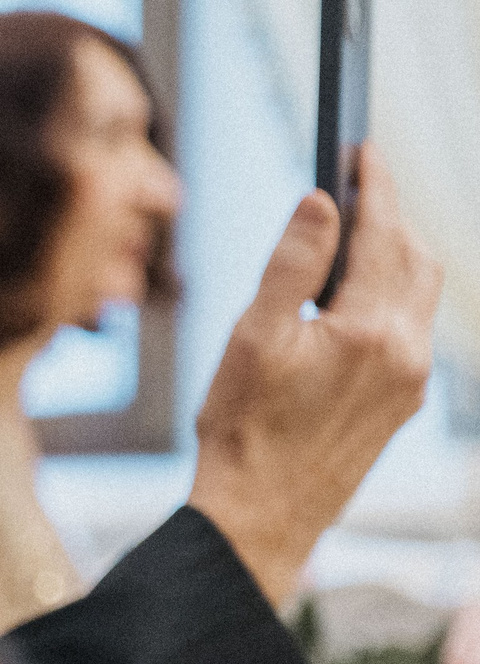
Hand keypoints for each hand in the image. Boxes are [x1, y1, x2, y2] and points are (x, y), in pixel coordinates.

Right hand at [190, 145, 439, 606]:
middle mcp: (406, 352)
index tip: (363, 149)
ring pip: (420, 294)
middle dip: (391, 216)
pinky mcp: (403, 403)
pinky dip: (393, 295)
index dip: (374, 185)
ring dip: (397, 255)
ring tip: (357, 234)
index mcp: (370, 330)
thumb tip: (323, 202)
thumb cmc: (244, 429)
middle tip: (357, 183)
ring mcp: (411, 381)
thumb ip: (293, 264)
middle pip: (417, 258)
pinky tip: (356, 298)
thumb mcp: (253, 337)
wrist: (261, 514)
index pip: (384, 233)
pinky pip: (412, 329)